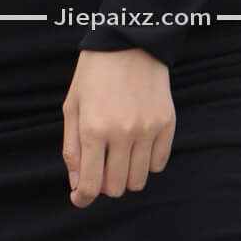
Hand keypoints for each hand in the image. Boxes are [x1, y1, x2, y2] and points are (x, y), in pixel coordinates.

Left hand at [62, 49, 173, 207]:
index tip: (79, 198)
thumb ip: (73, 149)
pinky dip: (147, 163)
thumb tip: (77, 184)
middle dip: (104, 185)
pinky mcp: (167, 124)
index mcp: (94, 129)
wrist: (130, 42)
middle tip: (99, 169)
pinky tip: (136, 148)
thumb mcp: (72, 107)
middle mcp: (123, 133)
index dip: (83, 198)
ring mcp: (148, 130)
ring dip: (126, 177)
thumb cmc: (94, 74)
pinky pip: (159, 163)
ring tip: (118, 159)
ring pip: (140, 179)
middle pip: (117, 186)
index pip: (91, 184)